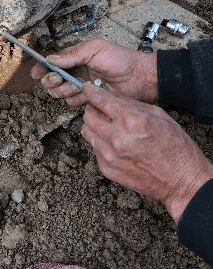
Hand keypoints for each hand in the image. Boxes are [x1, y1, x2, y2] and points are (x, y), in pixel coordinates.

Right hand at [31, 38, 157, 105]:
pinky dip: (76, 99)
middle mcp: (77, 71)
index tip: (36, 73)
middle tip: (58, 80)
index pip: (53, 62)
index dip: (42, 68)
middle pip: (53, 79)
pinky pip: (73, 102)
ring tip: (76, 87)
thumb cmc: (120, 59)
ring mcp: (82, 85)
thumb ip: (73, 54)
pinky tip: (85, 94)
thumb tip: (52, 59)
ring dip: (64, 90)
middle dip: (52, 81)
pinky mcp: (89, 98)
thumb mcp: (95, 49)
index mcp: (76, 56)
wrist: (138, 77)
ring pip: (61, 92)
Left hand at [81, 82, 212, 222]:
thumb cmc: (175, 147)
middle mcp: (117, 138)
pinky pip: (94, 149)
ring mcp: (110, 155)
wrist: (180, 180)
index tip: (87, 88)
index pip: (100, 100)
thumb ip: (131, 104)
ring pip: (87, 132)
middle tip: (100, 109)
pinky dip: (101, 143)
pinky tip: (115, 144)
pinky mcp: (107, 169)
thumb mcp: (158, 115)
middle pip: (88, 115)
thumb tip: (112, 95)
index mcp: (131, 121)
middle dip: (93, 108)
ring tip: (107, 126)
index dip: (91, 91)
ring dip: (94, 125)